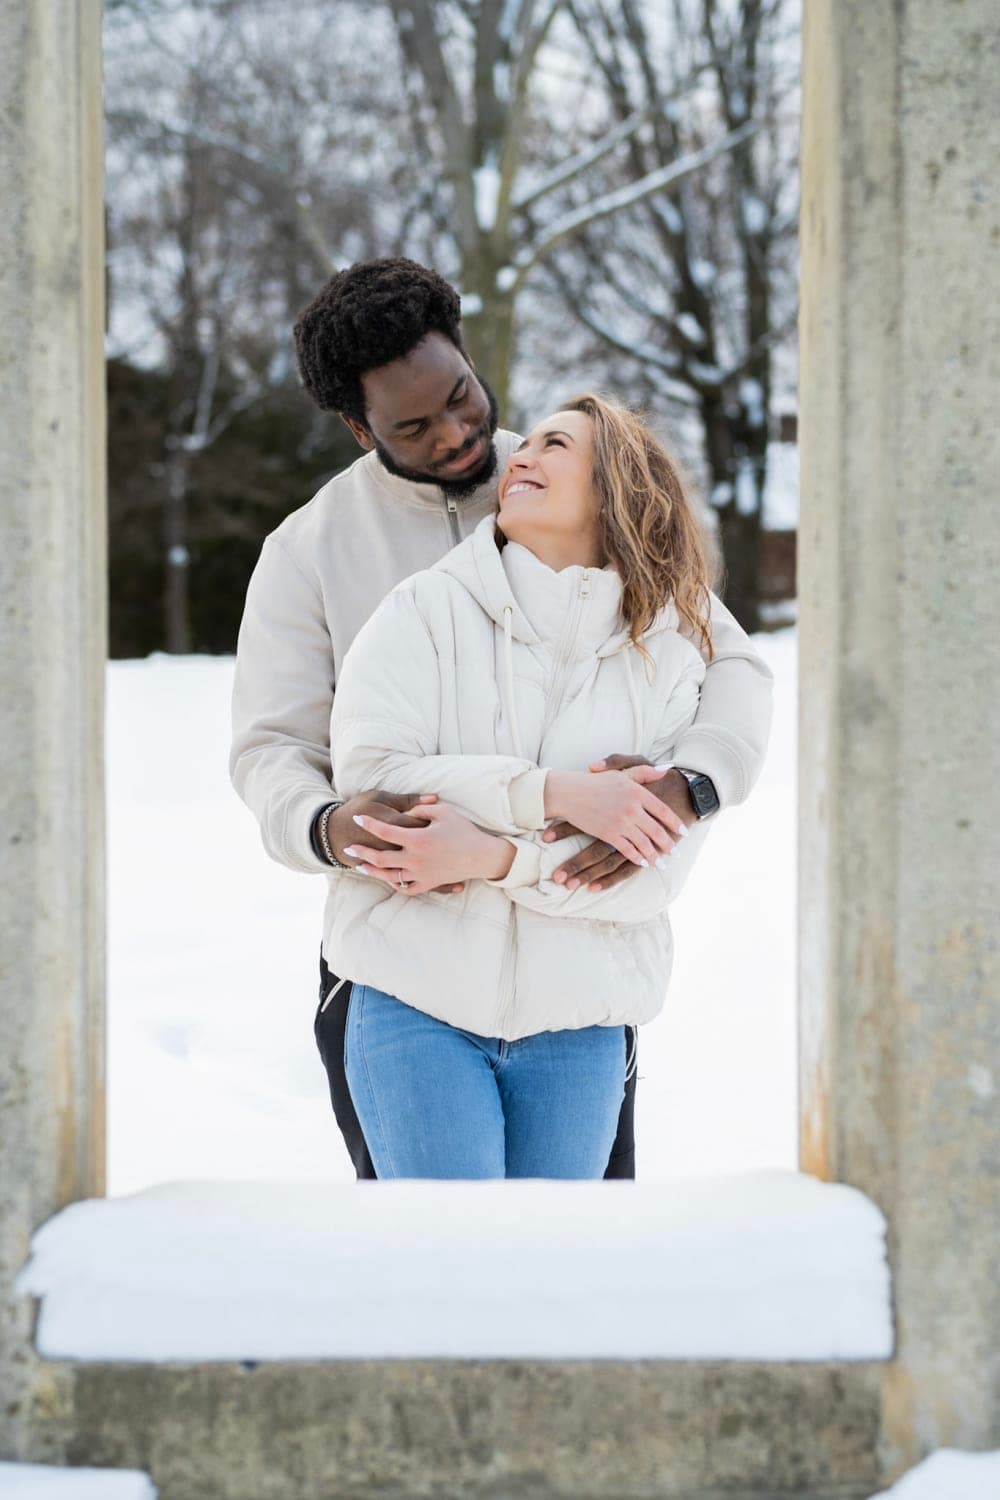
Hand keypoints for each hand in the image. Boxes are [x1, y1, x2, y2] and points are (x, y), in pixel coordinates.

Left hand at [341, 797, 513, 895]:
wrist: (482, 856)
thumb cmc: (464, 830)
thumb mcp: (443, 812)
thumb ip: (420, 809)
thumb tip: (404, 813)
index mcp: (418, 838)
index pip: (385, 830)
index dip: (369, 824)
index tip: (358, 819)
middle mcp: (416, 859)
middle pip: (380, 857)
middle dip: (362, 852)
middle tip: (348, 848)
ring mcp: (421, 874)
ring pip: (389, 876)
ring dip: (373, 871)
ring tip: (361, 866)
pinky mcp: (428, 883)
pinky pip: (406, 888)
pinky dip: (395, 884)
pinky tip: (387, 879)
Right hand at [543, 758, 690, 870]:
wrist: (569, 792)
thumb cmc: (596, 781)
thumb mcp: (622, 772)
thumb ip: (645, 771)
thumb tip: (666, 770)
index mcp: (637, 792)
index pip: (663, 811)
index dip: (675, 823)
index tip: (684, 832)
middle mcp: (632, 808)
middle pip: (657, 831)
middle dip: (668, 844)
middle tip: (676, 852)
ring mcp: (620, 822)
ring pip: (644, 844)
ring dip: (655, 856)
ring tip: (662, 863)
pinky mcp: (608, 834)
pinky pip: (628, 850)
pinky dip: (638, 858)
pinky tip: (644, 863)